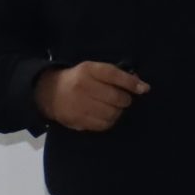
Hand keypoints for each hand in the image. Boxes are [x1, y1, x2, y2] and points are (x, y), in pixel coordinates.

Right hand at [35, 63, 149, 131]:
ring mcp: (80, 105)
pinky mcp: (79, 120)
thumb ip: (115, 75)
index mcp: (88, 70)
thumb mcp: (93, 70)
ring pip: (112, 112)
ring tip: (114, 108)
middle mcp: (83, 86)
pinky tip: (107, 116)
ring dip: (118, 112)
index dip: (131, 83)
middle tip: (124, 100)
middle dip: (125, 99)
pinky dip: (110, 121)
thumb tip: (139, 84)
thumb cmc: (78, 79)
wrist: (50, 93)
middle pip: (116, 97)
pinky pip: (104, 124)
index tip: (144, 89)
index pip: (114, 75)